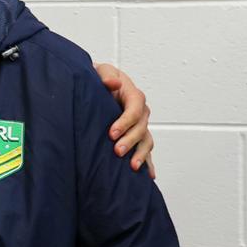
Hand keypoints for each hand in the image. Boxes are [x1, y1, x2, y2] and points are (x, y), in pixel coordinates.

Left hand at [95, 62, 154, 177]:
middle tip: (117, 151)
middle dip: (130, 140)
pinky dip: (148, 161)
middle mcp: (140, 111)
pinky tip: (148, 175)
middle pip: (141, 127)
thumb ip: (105, 76)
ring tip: (133, 167)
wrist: (97, 85)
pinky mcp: (136, 135)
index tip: (112, 133)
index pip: (135, 109)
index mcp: (133, 95)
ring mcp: (140, 124)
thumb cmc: (99, 78)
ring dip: (141, 154)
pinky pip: (145, 149)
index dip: (125, 122)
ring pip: (146, 140)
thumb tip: (113, 82)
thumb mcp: (100, 71)